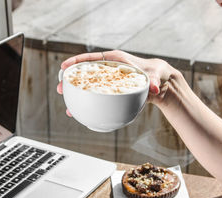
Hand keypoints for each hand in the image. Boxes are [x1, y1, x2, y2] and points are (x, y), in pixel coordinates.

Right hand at [56, 50, 183, 113]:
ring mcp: (109, 82)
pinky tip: (81, 114)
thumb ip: (153, 80)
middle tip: (60, 88)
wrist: (160, 83)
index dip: (77, 61)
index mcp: (116, 60)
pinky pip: (96, 97)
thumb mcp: (155, 75)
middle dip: (71, 80)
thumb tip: (154, 88)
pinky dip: (88, 104)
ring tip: (66, 105)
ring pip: (89, 86)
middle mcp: (110, 70)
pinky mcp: (111, 92)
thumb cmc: (156, 73)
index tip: (64, 66)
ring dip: (77, 95)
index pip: (93, 58)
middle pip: (86, 73)